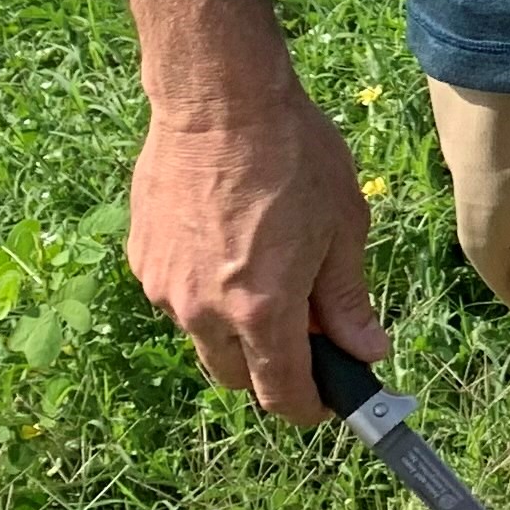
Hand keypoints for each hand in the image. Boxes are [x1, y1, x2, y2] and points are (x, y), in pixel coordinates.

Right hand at [127, 83, 389, 422]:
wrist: (219, 102)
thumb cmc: (293, 156)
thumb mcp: (343, 227)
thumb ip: (348, 301)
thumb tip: (367, 352)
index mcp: (260, 310)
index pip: (282, 392)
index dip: (309, 407)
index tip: (329, 403)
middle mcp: (202, 311)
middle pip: (238, 376)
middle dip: (274, 370)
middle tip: (309, 331)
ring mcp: (163, 286)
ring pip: (204, 338)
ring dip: (237, 330)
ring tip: (270, 271)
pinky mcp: (141, 258)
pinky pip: (177, 298)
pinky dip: (207, 292)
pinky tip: (231, 245)